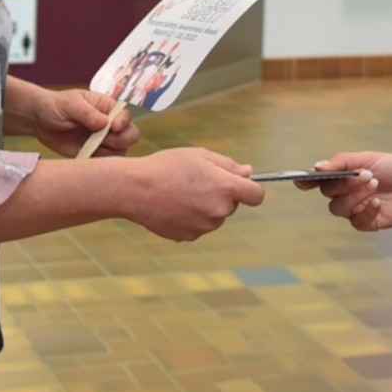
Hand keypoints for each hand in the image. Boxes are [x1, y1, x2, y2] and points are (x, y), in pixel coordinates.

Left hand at [28, 88, 137, 157]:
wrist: (39, 120)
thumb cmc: (56, 105)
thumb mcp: (70, 104)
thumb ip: (87, 113)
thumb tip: (104, 123)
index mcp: (107, 107)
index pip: (125, 116)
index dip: (123, 122)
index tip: (113, 126)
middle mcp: (110, 125)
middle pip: (130, 135)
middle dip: (122, 140)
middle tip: (103, 140)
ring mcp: (103, 141)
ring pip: (120, 152)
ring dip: (109, 154)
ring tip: (89, 148)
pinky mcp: (93, 155)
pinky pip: (104, 165)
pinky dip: (99, 166)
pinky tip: (85, 157)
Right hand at [125, 148, 263, 240]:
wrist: (135, 189)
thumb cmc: (167, 167)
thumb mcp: (200, 155)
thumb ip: (229, 165)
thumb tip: (248, 172)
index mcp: (225, 188)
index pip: (256, 195)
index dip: (251, 189)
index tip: (241, 184)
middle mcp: (218, 211)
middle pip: (231, 205)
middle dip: (221, 194)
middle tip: (197, 181)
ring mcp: (204, 227)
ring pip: (214, 216)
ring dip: (206, 207)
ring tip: (181, 192)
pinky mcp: (189, 236)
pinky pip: (198, 226)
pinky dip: (191, 217)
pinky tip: (174, 205)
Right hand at [300, 152, 391, 231]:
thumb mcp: (368, 158)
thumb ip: (343, 162)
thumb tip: (317, 166)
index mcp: (341, 176)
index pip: (317, 180)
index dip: (306, 181)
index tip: (303, 181)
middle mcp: (344, 193)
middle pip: (327, 193)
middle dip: (343, 183)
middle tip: (365, 174)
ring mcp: (354, 209)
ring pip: (339, 208)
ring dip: (355, 195)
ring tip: (374, 184)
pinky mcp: (367, 222)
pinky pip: (357, 221)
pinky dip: (366, 211)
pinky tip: (378, 202)